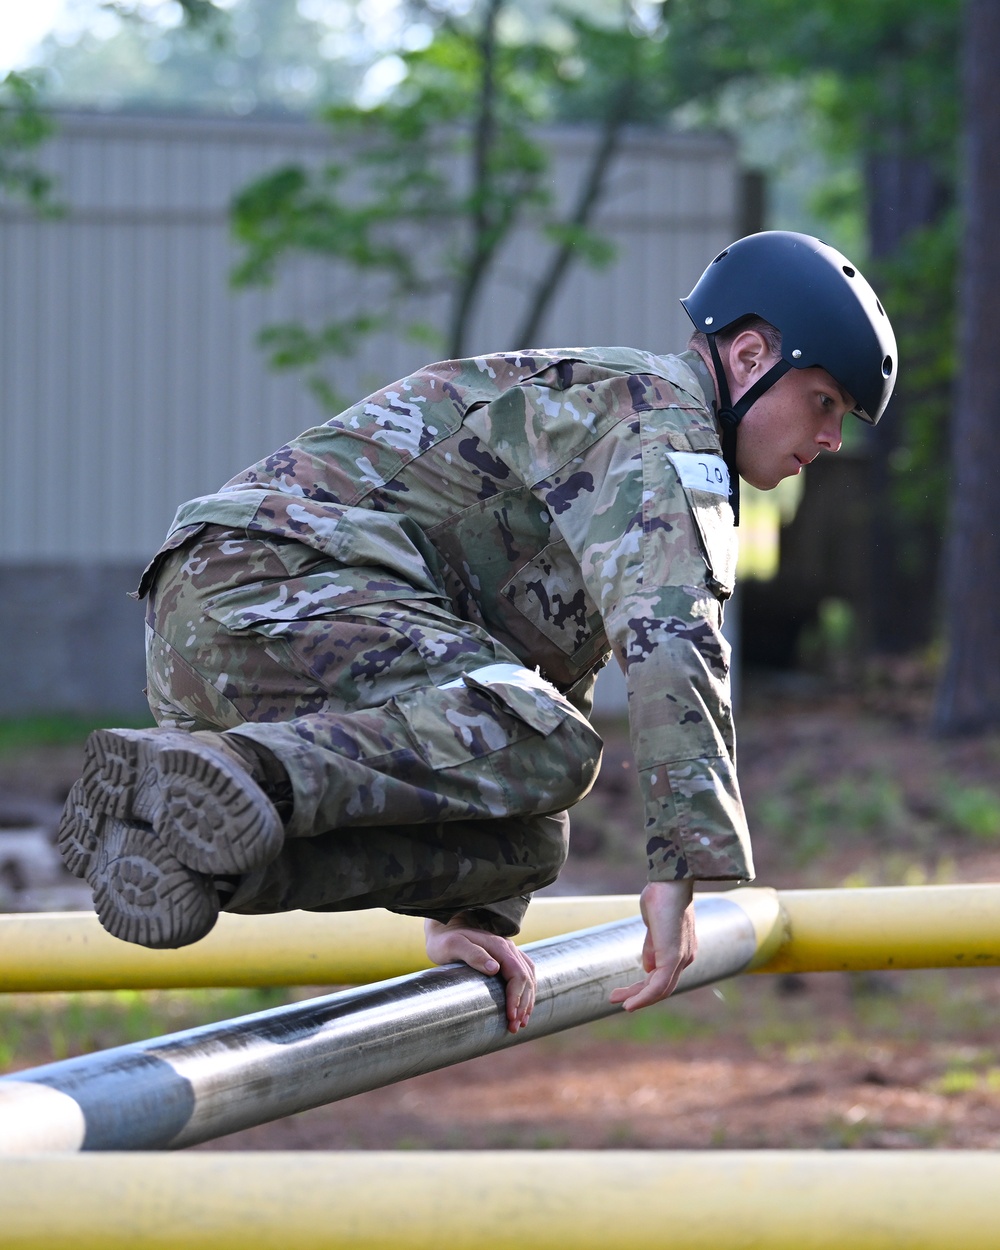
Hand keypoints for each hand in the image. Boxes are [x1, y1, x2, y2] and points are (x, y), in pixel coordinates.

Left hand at [424, 915, 535, 1033]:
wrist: (443, 927)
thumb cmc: (445, 939)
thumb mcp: (454, 946)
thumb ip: (474, 955)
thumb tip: (495, 969)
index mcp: (499, 946)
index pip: (517, 975)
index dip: (516, 998)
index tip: (510, 1017)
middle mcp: (508, 948)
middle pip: (526, 978)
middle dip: (523, 1005)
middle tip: (514, 1027)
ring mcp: (508, 951)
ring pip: (528, 977)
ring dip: (527, 1000)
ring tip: (521, 1022)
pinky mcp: (504, 957)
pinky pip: (524, 974)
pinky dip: (526, 991)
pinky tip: (522, 1005)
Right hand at [609, 879, 696, 1011]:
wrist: (672, 882)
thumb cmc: (663, 896)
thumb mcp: (655, 926)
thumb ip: (652, 946)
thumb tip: (647, 967)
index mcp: (682, 950)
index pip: (663, 976)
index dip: (643, 986)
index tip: (626, 990)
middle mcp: (685, 958)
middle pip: (661, 987)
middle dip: (637, 995)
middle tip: (614, 998)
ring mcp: (681, 959)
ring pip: (659, 990)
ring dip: (637, 998)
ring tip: (616, 1001)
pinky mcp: (673, 958)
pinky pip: (657, 986)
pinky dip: (643, 997)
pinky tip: (629, 1004)